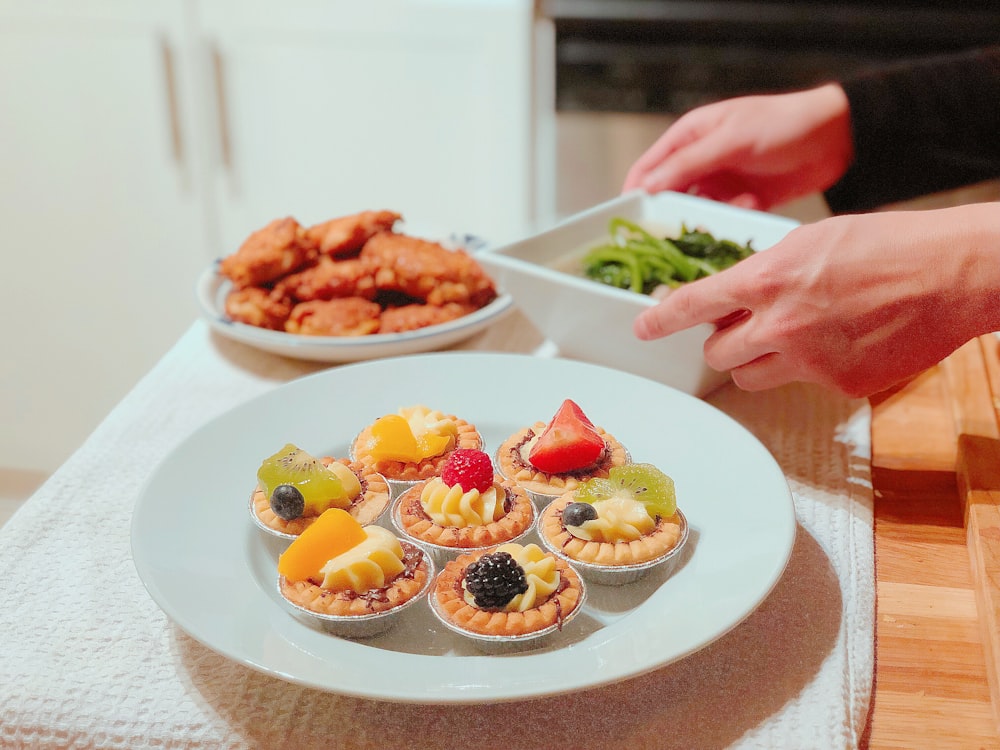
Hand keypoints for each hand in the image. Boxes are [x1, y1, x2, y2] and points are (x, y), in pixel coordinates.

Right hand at [622, 84, 853, 210]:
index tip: (628, 226)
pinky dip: (731, 224)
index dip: (634, 197)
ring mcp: (722, 183)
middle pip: (668, 197)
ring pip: (697, 213)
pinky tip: (749, 212)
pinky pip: (725, 221)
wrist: (839, 137)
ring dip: (704, 222)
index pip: (647, 170)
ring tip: (715, 226)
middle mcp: (700, 161)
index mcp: (689, 137)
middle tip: (669, 240)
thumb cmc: (783, 124)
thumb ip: (687, 163)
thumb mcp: (730, 140)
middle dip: (669, 218)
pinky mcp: (744, 202)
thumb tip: (646, 187)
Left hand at [632, 204, 999, 396]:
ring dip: (755, 360)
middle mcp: (781, 325)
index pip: (694, 305)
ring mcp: (810, 362)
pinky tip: (838, 342)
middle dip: (722, 342)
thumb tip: (738, 295)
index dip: (661, 319)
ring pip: (750, 377)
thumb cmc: (889, 245)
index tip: (644, 328)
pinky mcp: (839, 385)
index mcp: (768, 280)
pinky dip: (808, 368)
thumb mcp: (810, 241)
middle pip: (717, 354)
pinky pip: (801, 384)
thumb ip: (765, 271)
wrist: (952, 275)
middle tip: (740, 326)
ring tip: (788, 335)